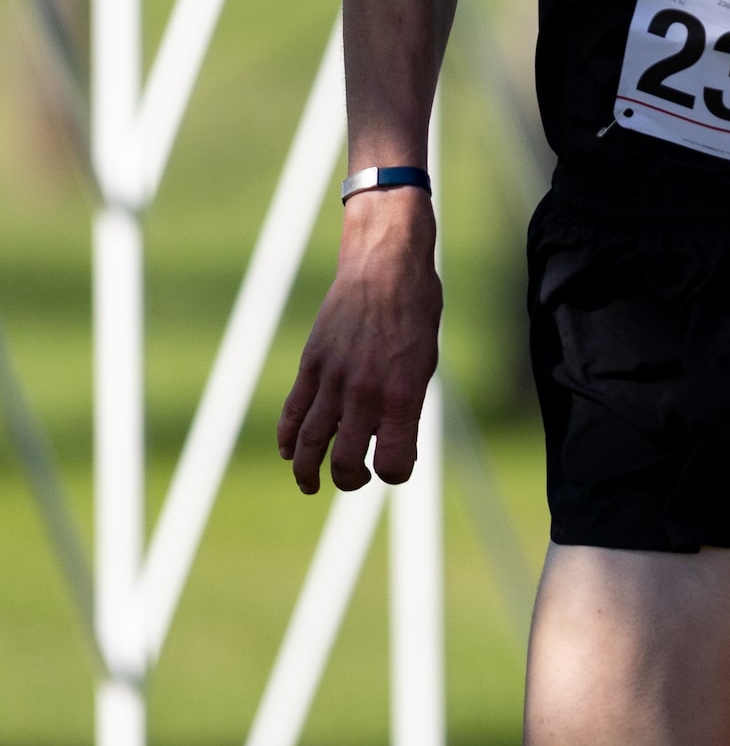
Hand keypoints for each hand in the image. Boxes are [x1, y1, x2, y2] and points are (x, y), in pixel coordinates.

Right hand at [277, 189, 441, 494]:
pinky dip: (288, 438)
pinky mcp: (312, 364)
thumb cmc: (416, 309)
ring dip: (308, 472)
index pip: (393, 464)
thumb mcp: (425, 359)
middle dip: (351, 479)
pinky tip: (291, 451)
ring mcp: (334, 379)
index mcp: (403, 393)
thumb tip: (388, 440)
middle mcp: (366, 392)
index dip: (395, 473)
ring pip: (310, 445)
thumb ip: (407, 404)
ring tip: (312, 482)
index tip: (396, 464)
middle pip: (345, 463)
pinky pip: (293, 413)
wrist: (385, 263)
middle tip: (356, 475)